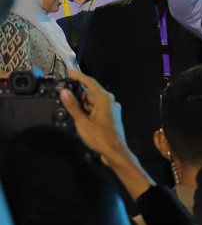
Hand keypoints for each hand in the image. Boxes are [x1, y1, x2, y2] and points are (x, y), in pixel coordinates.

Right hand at [60, 70, 154, 200]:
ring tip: (71, 110)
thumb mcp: (82, 121)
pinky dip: (88, 112)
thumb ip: (73, 106)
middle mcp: (110, 102)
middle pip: (91, 93)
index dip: (79, 77)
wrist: (115, 152)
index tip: (70, 72)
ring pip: (93, 103)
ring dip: (83, 105)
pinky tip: (79, 117)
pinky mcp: (110, 118)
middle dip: (79, 95)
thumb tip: (65, 92)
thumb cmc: (100, 137)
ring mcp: (111, 110)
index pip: (90, 83)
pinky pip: (97, 110)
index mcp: (105, 99)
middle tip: (66, 97)